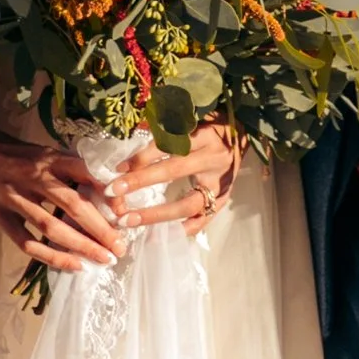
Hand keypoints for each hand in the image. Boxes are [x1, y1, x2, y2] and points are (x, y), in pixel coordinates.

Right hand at [0, 121, 241, 268]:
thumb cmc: (11, 153)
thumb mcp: (42, 151)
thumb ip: (70, 167)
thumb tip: (108, 184)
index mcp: (48, 158)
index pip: (85, 175)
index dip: (107, 194)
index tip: (127, 212)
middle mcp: (34, 178)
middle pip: (73, 205)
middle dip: (101, 228)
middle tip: (122, 247)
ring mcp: (14, 199)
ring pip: (52, 227)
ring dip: (81, 246)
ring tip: (105, 260)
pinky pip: (28, 242)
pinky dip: (52, 256)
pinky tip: (73, 266)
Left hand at [114, 123, 241, 237]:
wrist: (243, 135)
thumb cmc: (211, 126)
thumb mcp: (192, 122)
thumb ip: (166, 133)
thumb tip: (131, 148)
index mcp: (203, 136)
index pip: (169, 145)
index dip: (142, 156)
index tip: (118, 168)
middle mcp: (212, 158)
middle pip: (174, 171)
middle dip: (142, 182)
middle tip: (115, 192)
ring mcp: (220, 183)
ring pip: (188, 203)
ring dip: (157, 214)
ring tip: (131, 221)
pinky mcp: (224, 199)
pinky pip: (203, 220)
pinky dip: (183, 230)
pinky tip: (161, 236)